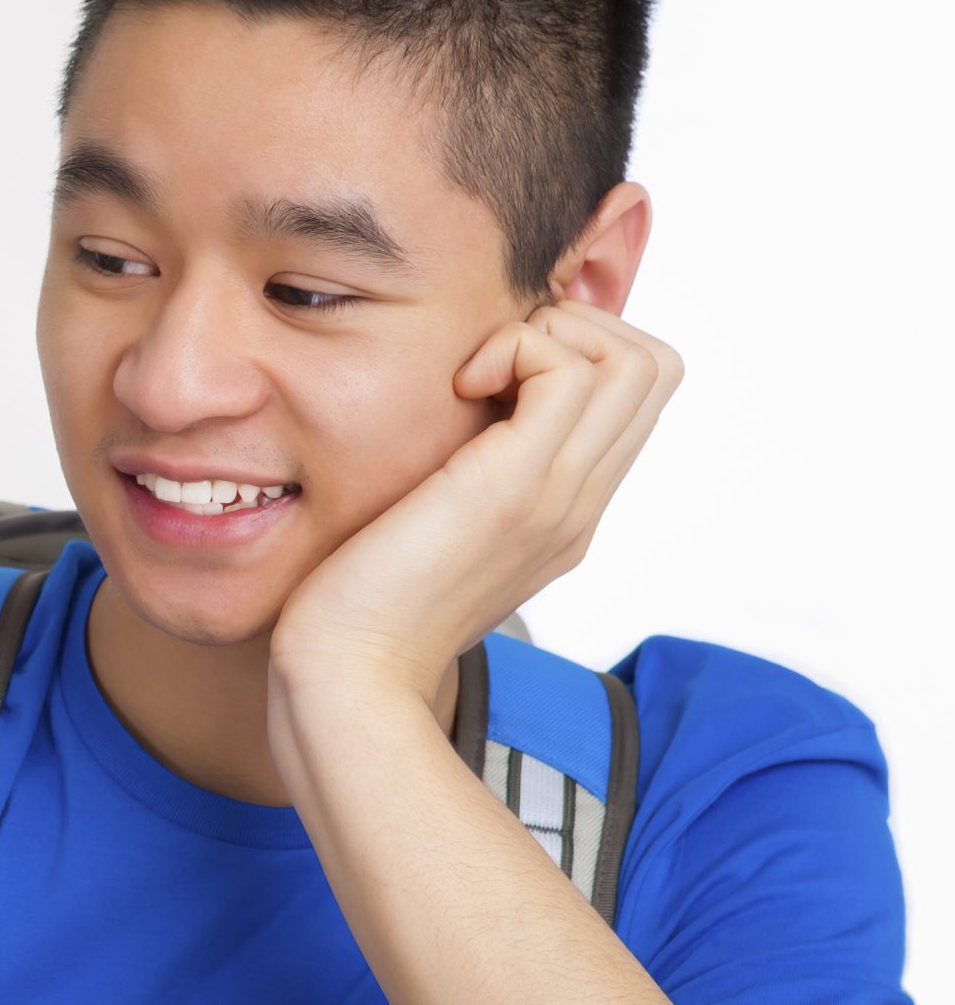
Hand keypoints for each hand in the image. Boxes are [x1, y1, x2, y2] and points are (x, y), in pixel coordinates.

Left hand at [268, 298, 683, 704]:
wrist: (349, 676)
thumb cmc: (362, 608)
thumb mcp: (430, 532)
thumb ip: (464, 482)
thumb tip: (450, 423)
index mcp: (567, 512)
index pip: (635, 397)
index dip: (579, 351)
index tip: (494, 376)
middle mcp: (581, 503)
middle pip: (655, 367)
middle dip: (575, 328)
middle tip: (490, 365)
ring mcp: (560, 496)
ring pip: (635, 360)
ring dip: (550, 334)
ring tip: (475, 377)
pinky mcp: (515, 488)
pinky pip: (569, 371)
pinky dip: (516, 349)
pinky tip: (456, 389)